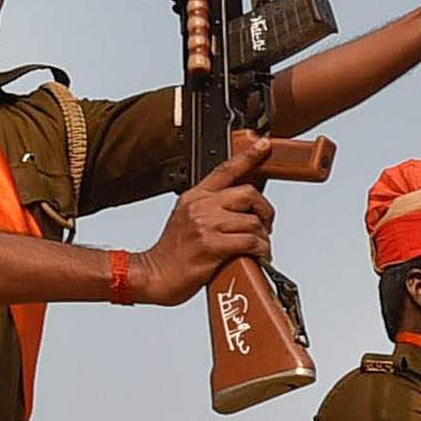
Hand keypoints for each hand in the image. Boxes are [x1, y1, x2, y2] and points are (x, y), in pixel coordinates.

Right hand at [134, 140, 278, 302]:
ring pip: (252, 221)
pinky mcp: (211, 245)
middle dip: (265, 210)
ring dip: (263, 237)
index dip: (248, 155)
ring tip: (259, 247)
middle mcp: (200, 206)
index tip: (263, 145)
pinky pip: (250, 241)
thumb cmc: (173, 253)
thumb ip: (210, 208)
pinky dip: (261, 249)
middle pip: (248, 194)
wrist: (154, 275)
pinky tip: (258, 256)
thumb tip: (240, 208)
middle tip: (266, 225)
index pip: (225, 169)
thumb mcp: (186, 218)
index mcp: (194, 196)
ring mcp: (205, 224)